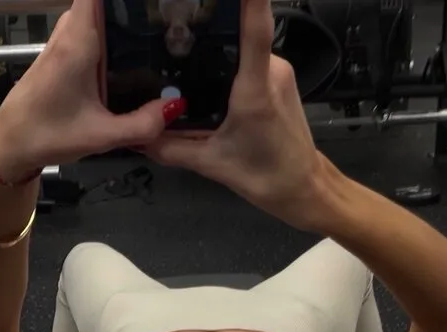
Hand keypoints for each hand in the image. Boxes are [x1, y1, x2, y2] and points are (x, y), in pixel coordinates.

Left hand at [0, 0, 185, 181]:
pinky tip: (130, 56)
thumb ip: (141, 124)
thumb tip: (175, 107)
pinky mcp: (62, 55)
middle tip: (165, 20)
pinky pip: (90, 32)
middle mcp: (70, 32)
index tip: (149, 3)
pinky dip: (109, 38)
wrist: (11, 145)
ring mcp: (64, 41)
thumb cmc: (48, 134)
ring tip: (154, 35)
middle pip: (104, 3)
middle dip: (131, 10)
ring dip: (120, 24)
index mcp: (79, 40)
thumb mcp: (101, 135)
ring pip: (97, 17)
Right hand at [143, 0, 324, 227]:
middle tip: (173, 36)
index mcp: (255, 90)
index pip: (255, 28)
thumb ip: (171, 148)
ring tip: (185, 62)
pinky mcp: (280, 78)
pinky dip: (229, 69)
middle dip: (205, 34)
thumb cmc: (270, 177)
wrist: (305, 189)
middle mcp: (271, 72)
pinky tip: (209, 83)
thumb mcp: (212, 164)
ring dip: (216, 56)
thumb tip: (140, 136)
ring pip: (240, 50)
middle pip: (234, 35)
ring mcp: (279, 72)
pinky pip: (249, 62)